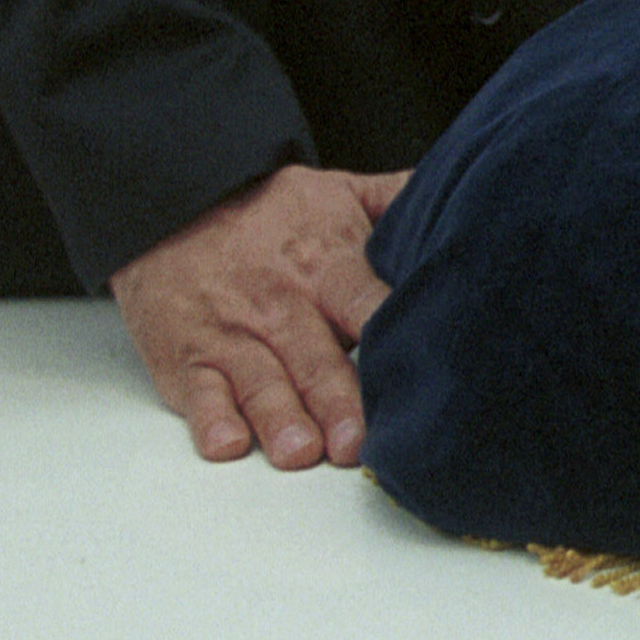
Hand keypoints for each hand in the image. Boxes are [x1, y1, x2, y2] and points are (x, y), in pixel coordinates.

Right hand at [110, 164, 406, 469]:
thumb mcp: (337, 192)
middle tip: (357, 442)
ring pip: (261, 383)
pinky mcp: (188, 360)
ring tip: (300, 452)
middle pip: (315, 358)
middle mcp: (280, 304)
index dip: (386, 327)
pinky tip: (227, 442)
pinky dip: (211, 418)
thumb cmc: (269, 213)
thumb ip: (398, 200)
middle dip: (337, 401)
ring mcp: (232, 335)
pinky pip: (199, 393)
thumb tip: (467, 187)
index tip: (415, 358)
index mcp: (324, 264)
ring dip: (279, 418)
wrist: (172, 206)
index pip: (363, 299)